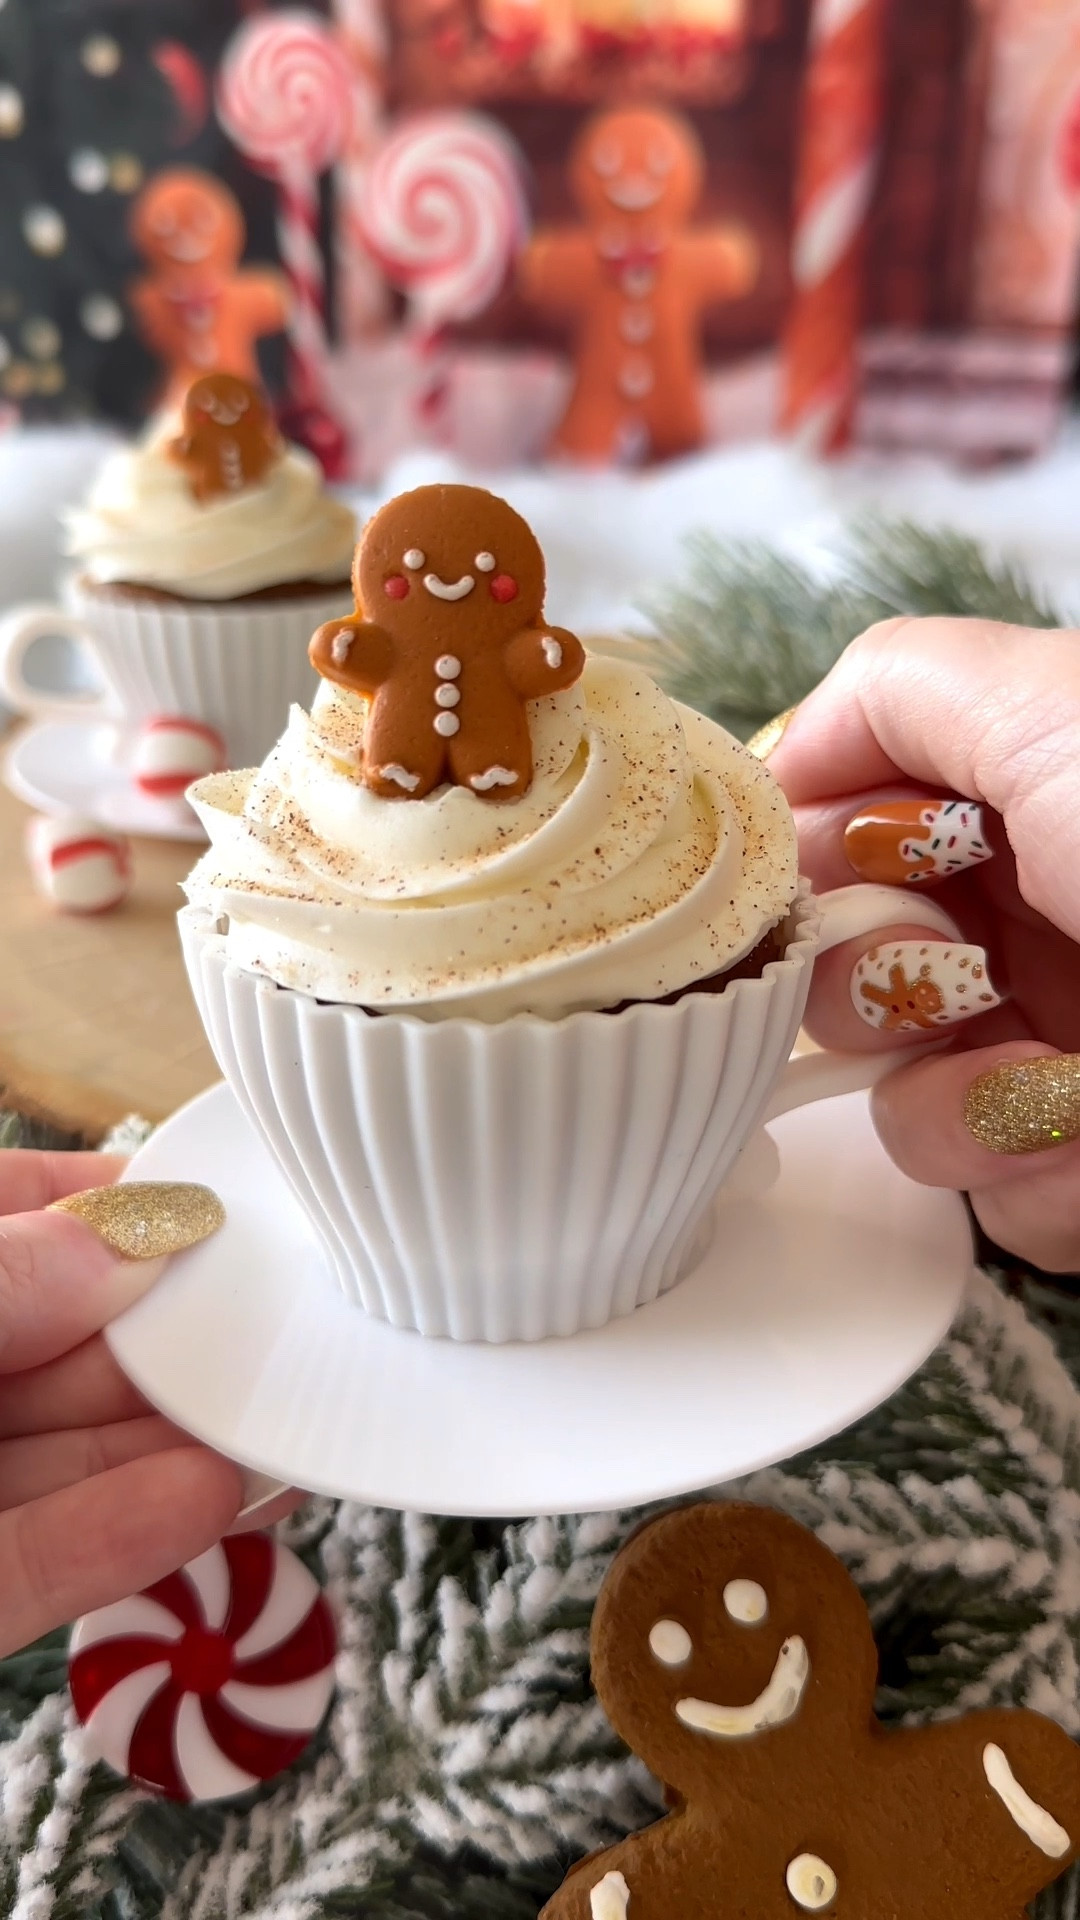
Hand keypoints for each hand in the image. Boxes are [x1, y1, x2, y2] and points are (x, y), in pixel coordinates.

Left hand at [0, 1151, 295, 1656]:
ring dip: (175, 1443)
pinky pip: (37, 1569)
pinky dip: (123, 1539)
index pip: (14, 1217)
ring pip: (66, 1464)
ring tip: (286, 1420)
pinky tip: (211, 1499)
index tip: (215, 1204)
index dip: (110, 1208)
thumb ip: (3, 1278)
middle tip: (285, 1321)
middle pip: (60, 1349)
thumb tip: (146, 1236)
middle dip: (170, 1337)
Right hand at [768, 617, 1079, 1273]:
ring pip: (906, 1105)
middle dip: (871, 989)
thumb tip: (780, 759)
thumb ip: (896, 688)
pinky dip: (1039, 1183)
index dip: (795, 872)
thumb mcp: (1062, 701)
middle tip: (941, 978)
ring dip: (959, 1107)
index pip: (838, 838)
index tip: (799, 894)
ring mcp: (1063, 1044)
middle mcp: (1029, 920)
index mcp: (1016, 802)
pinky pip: (997, 1201)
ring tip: (1053, 1085)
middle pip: (846, 978)